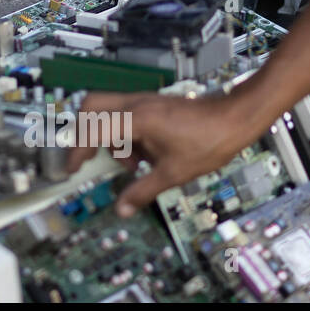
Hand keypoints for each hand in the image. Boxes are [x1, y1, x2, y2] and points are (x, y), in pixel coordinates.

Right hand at [66, 90, 261, 217]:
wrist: (236, 118)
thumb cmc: (209, 142)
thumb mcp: (174, 173)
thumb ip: (142, 190)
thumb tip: (121, 210)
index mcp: (137, 119)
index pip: (93, 128)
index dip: (78, 150)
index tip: (73, 169)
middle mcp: (135, 104)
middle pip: (91, 106)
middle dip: (83, 132)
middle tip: (87, 158)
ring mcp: (143, 101)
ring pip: (107, 111)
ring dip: (109, 137)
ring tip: (132, 164)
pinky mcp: (151, 104)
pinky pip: (124, 114)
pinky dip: (124, 134)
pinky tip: (144, 155)